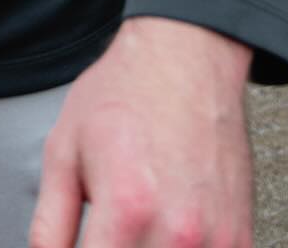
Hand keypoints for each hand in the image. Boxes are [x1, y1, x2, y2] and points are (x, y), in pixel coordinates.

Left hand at [29, 16, 252, 246]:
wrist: (185, 58)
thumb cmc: (125, 96)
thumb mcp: (63, 151)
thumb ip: (50, 225)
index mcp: (128, 209)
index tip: (84, 244)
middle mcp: (177, 232)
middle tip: (107, 229)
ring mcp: (214, 239)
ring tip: (136, 223)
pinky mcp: (238, 238)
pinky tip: (165, 227)